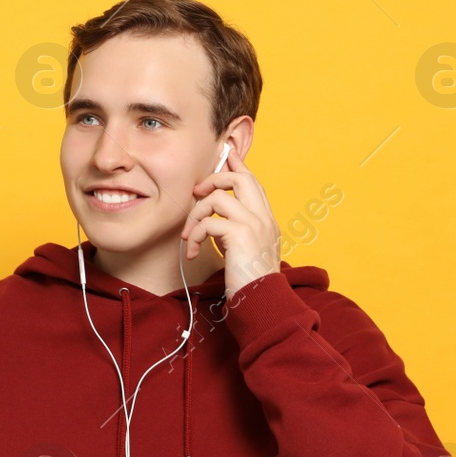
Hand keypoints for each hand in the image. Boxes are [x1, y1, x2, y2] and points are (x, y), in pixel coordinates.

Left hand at [180, 146, 281, 299]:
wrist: (262, 302)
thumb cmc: (250, 282)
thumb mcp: (245, 251)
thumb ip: (235, 232)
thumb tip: (215, 223)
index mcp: (267, 220)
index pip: (254, 183)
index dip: (238, 166)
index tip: (226, 154)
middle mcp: (265, 218)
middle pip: (240, 178)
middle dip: (214, 178)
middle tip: (197, 193)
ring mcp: (255, 224)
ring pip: (219, 197)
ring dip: (196, 214)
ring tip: (188, 236)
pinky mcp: (241, 234)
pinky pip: (209, 222)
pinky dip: (194, 235)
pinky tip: (191, 251)